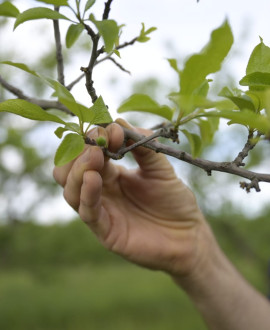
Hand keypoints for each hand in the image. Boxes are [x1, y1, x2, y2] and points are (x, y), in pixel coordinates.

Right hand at [53, 120, 214, 276]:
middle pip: (69, 170)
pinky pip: (88, 212)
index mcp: (111, 174)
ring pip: (71, 190)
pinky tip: (92, 178)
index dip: (95, 139)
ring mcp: (101, 210)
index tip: (113, 131)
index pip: (88, 153)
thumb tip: (118, 121)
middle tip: (95, 144)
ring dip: (77, 170)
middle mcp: (101, 190)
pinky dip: (87, 193)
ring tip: (94, 156)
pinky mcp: (106, 231)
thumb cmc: (174, 200)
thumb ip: (142, 145)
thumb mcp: (160, 167)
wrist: (189, 234)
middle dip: (78, 153)